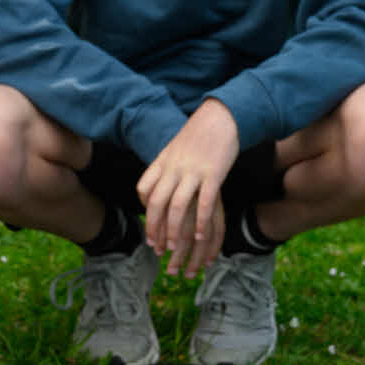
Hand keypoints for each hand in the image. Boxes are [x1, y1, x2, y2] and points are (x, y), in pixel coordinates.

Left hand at [137, 102, 238, 277]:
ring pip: (178, 206)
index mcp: (163, 161)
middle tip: (157, 247)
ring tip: (175, 248)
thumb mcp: (175, 148)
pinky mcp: (213, 173)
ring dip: (175, 230)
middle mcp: (174, 167)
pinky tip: (201, 237)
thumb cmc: (199, 134)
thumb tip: (159, 185)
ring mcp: (193, 171)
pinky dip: (201, 221)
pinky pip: (205, 202)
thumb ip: (166, 166)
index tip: (150, 227)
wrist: (221, 116)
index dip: (144, 211)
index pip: (144, 189)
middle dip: (155, 228)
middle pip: (157, 202)